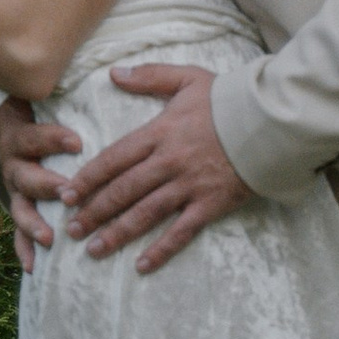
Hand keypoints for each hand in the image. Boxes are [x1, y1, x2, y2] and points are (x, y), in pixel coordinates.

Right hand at [0, 91, 81, 272]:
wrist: (11, 120)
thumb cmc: (44, 106)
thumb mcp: (48, 87)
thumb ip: (76, 82)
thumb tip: (118, 70)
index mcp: (19, 131)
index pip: (32, 135)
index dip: (52, 138)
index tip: (77, 140)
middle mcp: (13, 162)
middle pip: (24, 175)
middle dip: (45, 184)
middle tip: (66, 192)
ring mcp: (16, 189)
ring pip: (20, 207)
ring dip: (33, 223)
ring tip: (52, 236)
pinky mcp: (20, 209)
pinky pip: (18, 233)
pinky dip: (24, 249)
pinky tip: (34, 266)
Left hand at [64, 65, 251, 271]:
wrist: (271, 121)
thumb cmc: (229, 99)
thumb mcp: (188, 78)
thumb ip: (150, 76)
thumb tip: (114, 73)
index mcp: (159, 132)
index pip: (114, 158)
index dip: (88, 178)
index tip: (67, 194)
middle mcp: (169, 162)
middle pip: (123, 190)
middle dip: (94, 210)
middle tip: (71, 229)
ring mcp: (189, 185)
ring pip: (145, 213)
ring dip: (117, 232)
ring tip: (93, 249)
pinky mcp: (211, 204)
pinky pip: (181, 231)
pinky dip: (161, 250)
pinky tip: (141, 265)